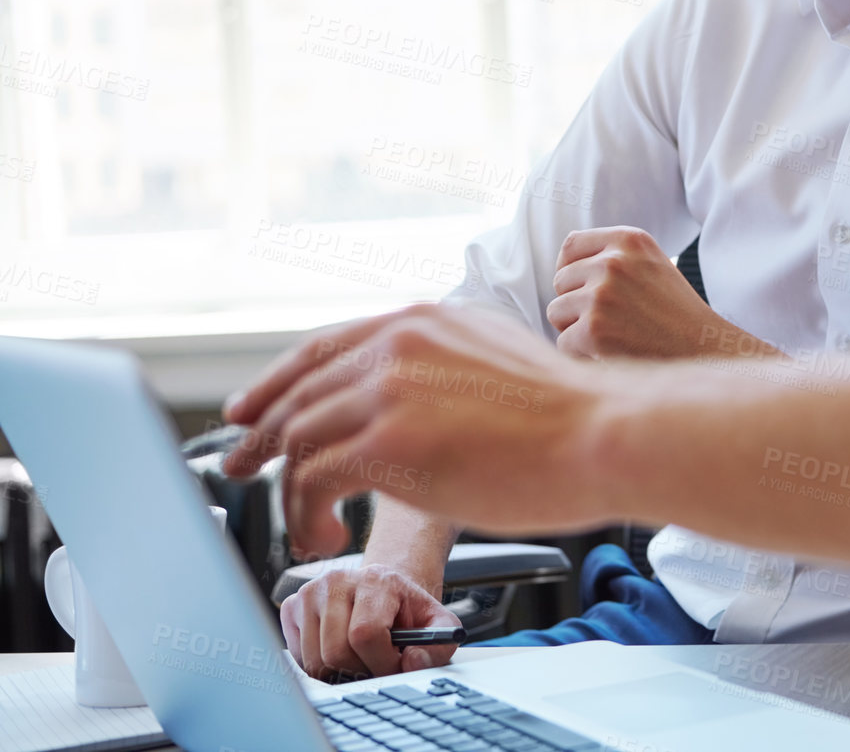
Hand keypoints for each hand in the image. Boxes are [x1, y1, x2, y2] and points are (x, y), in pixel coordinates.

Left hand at [221, 303, 605, 557]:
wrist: (604, 433)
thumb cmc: (570, 415)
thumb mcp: (495, 360)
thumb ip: (444, 366)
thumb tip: (413, 399)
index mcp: (423, 321)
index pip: (324, 347)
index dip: (278, 381)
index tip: (251, 410)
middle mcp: (396, 344)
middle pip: (298, 389)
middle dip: (259, 433)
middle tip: (237, 466)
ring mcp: (389, 390)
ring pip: (298, 438)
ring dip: (288, 490)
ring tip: (304, 528)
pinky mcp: (387, 443)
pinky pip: (313, 480)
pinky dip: (305, 514)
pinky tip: (325, 536)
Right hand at [281, 565, 461, 680]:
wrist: (383, 589)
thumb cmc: (407, 610)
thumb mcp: (437, 623)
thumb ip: (438, 645)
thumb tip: (412, 662)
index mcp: (376, 580)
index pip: (366, 634)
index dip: (381, 663)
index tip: (393, 667)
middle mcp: (337, 580)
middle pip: (335, 652)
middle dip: (359, 671)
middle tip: (375, 667)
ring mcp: (310, 592)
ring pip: (314, 660)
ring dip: (338, 672)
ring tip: (359, 658)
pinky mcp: (291, 606)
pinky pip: (297, 656)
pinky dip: (318, 665)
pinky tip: (337, 651)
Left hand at [547, 228, 745, 358]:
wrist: (704, 352)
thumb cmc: (676, 314)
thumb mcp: (652, 266)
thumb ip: (613, 257)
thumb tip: (563, 264)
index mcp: (629, 239)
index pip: (571, 246)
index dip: (571, 270)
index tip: (585, 290)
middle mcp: (614, 261)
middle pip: (560, 281)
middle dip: (576, 304)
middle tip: (612, 321)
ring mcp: (602, 295)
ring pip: (556, 312)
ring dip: (576, 330)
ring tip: (614, 337)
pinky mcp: (594, 330)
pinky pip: (563, 343)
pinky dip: (582, 355)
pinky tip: (612, 354)